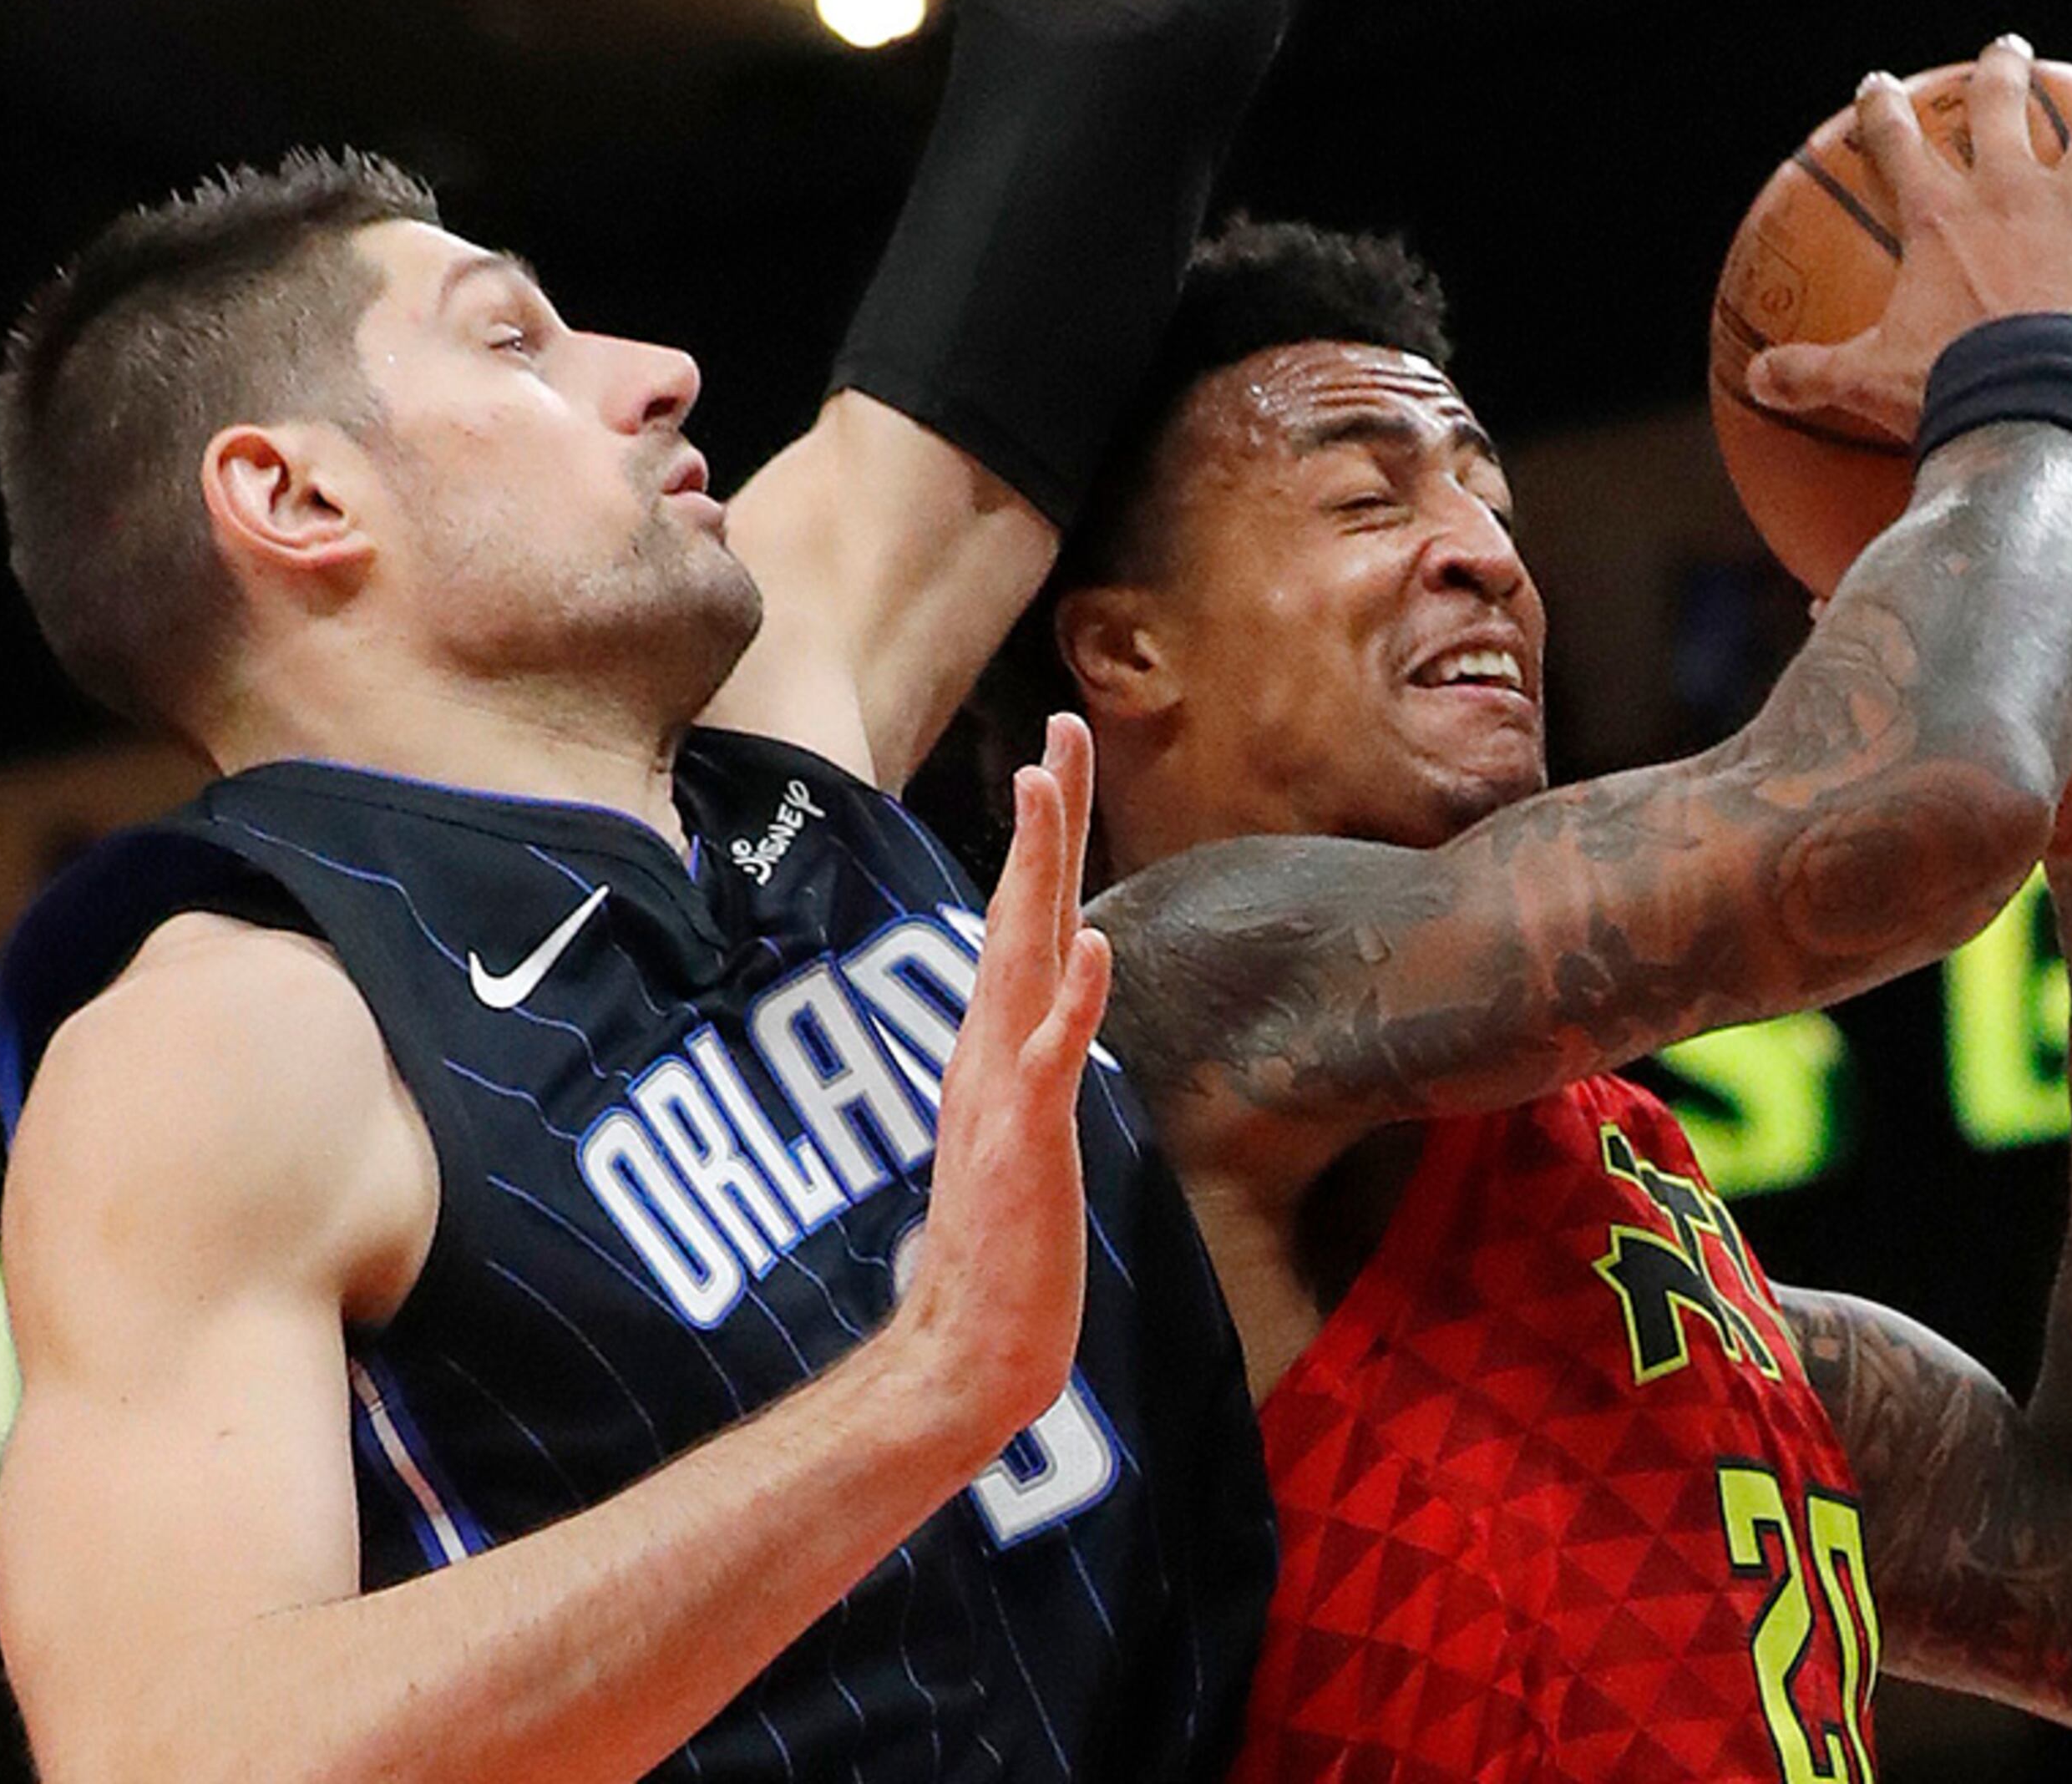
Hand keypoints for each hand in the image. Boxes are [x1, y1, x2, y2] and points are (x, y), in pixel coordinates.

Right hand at [892, 713, 1112, 1435]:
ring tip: (1048, 782)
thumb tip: (1047, 1035)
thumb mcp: (1019, 1140)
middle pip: (1020, 908)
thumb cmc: (1002, 1256)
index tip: (1055, 758)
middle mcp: (991, 1051)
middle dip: (1045, 814)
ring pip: (1024, 955)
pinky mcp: (1022, 1143)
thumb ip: (1026, 1078)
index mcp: (994, 1048)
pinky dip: (1074, 1000)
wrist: (973, 1349)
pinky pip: (1050, 1059)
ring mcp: (1002, 1092)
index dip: (1042, 841)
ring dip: (1037, 866)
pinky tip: (1097, 946)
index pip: (1024, 923)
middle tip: (1060, 723)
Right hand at [1748, 35, 2071, 436]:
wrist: (2021, 406)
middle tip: (2008, 50)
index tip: (1879, 85)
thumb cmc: (1939, 390)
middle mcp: (2009, 193)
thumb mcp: (1861, 381)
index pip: (1898, 145)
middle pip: (2002, 110)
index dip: (1883, 110)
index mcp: (1939, 216)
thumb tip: (1754, 382)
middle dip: (2002, 74)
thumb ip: (1809, 374)